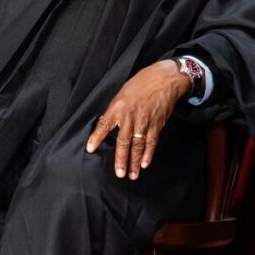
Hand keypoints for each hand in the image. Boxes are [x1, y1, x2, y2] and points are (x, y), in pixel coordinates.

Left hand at [85, 59, 189, 179]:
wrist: (163, 79)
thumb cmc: (141, 83)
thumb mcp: (122, 93)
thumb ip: (115, 110)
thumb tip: (107, 123)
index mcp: (118, 107)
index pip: (104, 124)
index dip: (96, 137)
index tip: (90, 149)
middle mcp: (130, 116)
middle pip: (124, 141)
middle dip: (121, 159)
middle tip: (119, 173)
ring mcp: (144, 121)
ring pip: (138, 146)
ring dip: (134, 162)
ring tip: (132, 175)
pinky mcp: (156, 124)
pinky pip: (151, 142)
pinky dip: (148, 154)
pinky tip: (145, 164)